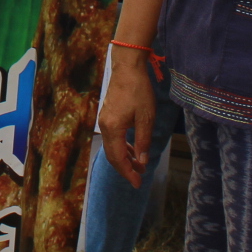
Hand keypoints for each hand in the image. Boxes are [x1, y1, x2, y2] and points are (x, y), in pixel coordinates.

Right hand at [97, 49, 159, 188]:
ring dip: (125, 158)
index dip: (128, 173)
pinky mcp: (107, 115)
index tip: (138, 183)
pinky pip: (113, 138)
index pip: (118, 158)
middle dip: (125, 169)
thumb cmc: (139, 91)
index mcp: (113, 128)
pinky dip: (123, 147)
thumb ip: (143, 141)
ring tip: (139, 166)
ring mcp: (104, 120)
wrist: (127, 68)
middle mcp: (105, 126)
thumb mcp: (146, 118)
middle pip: (112, 155)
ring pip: (112, 147)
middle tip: (139, 179)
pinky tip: (133, 150)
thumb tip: (142, 162)